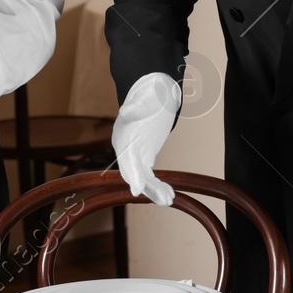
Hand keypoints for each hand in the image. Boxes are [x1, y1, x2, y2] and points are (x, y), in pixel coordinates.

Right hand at [112, 72, 180, 206]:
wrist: (154, 91)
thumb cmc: (149, 92)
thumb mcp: (145, 96)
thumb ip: (137, 106)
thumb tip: (128, 110)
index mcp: (122, 134)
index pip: (126, 157)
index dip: (132, 173)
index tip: (137, 188)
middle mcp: (125, 147)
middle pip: (132, 172)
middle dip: (146, 187)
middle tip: (162, 199)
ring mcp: (134, 153)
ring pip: (142, 177)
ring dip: (154, 191)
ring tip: (169, 200)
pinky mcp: (145, 156)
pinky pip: (149, 175)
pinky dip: (158, 186)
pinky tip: (170, 195)